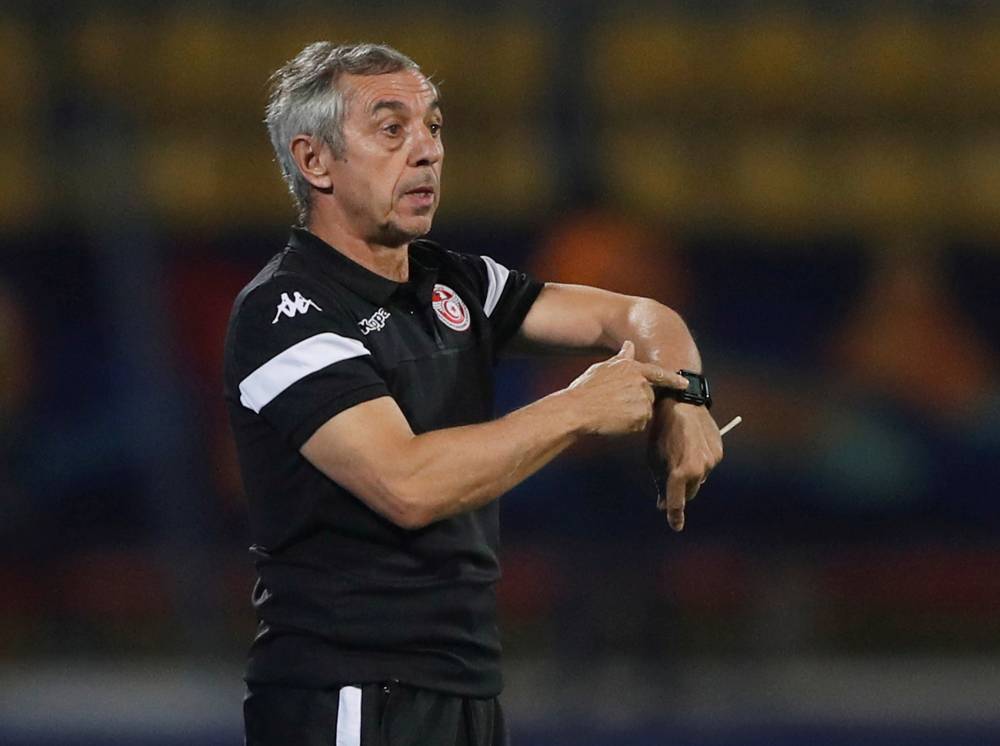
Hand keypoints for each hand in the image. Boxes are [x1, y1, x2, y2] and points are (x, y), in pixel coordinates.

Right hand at [566, 341, 689, 435]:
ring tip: (612, 411)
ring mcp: (643, 401)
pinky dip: (630, 426)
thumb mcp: (604, 367)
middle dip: (637, 401)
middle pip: (649, 396)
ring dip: (633, 414)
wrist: (578, 409)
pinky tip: (614, 420)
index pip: (659, 373)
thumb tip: (629, 344)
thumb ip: (622, 357)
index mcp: (633, 368)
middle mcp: (642, 383)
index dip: (673, 379)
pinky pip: (640, 425)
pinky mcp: (641, 418)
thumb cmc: (586, 388)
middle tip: (614, 403)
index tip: (685, 383)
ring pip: (645, 411)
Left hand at [650, 400, 723, 530]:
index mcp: (680, 473)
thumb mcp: (653, 458)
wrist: (681, 403)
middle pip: (690, 492)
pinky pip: (708, 465)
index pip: (677, 502)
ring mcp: (712, 461)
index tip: (675, 526)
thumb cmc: (661, 430)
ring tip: (680, 453)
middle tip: (669, 480)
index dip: (675, 516)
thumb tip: (663, 503)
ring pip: (700, 478)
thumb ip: (660, 482)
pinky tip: (691, 447)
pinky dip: (700, 462)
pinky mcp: (719, 452)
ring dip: (691, 474)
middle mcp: (699, 470)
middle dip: (680, 490)